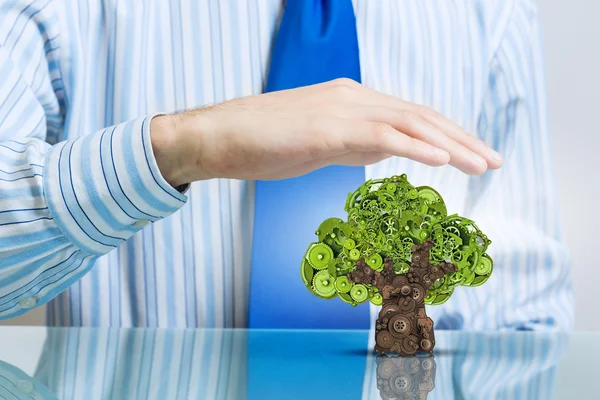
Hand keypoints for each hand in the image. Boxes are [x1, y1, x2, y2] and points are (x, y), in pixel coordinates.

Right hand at [150, 79, 502, 186]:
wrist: (219, 136)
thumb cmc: (262, 143)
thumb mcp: (317, 143)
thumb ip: (350, 143)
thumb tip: (376, 152)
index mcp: (351, 100)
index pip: (410, 116)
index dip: (446, 134)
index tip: (472, 153)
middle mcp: (354, 98)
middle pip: (421, 115)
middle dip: (462, 138)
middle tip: (493, 161)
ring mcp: (342, 110)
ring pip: (411, 123)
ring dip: (453, 144)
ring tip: (483, 165)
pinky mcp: (329, 129)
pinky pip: (383, 136)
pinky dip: (418, 147)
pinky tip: (445, 159)